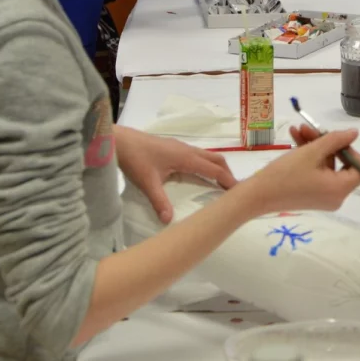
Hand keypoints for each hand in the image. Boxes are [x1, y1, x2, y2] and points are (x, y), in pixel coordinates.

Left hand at [115, 126, 235, 223]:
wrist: (119, 140)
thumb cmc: (135, 159)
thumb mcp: (147, 183)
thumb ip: (159, 201)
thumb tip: (169, 221)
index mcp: (186, 158)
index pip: (214, 169)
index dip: (228, 179)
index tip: (239, 191)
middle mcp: (187, 150)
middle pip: (216, 159)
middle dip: (227, 172)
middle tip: (233, 189)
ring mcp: (181, 147)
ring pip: (207, 155)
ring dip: (217, 168)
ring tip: (221, 184)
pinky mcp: (174, 147)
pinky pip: (198, 155)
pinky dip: (207, 164)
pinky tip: (200, 174)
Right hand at [242, 126, 359, 212]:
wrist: (257, 195)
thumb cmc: (286, 173)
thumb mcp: (312, 152)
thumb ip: (335, 140)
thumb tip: (354, 133)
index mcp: (341, 189)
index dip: (353, 151)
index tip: (336, 141)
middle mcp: (337, 196)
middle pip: (344, 165)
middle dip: (328, 144)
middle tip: (312, 129)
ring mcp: (325, 197)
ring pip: (328, 165)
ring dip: (315, 146)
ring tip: (298, 130)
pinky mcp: (313, 195)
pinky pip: (319, 172)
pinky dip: (310, 157)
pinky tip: (295, 138)